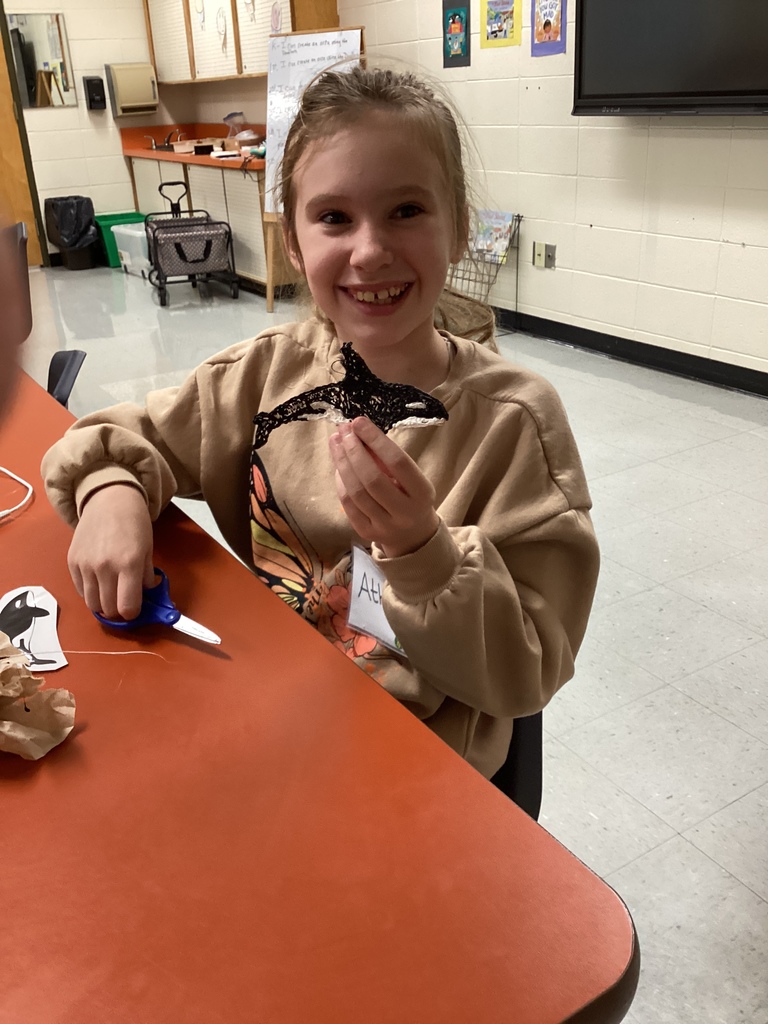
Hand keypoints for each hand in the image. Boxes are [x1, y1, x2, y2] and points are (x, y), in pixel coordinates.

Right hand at [67, 484, 154, 619]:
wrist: (109, 499)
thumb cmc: (134, 523)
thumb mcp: (148, 549)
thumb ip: (146, 576)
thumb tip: (145, 596)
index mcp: (129, 564)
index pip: (127, 606)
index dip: (133, 612)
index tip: (135, 608)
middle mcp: (105, 567)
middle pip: (108, 609)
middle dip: (118, 610)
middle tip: (123, 600)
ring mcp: (86, 565)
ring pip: (92, 603)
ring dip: (103, 604)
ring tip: (111, 593)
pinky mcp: (72, 562)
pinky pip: (80, 590)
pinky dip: (90, 592)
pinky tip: (99, 582)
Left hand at [329, 417, 439, 558]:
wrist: (414, 535)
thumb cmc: (412, 496)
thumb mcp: (412, 478)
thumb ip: (389, 459)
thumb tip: (358, 431)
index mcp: (422, 494)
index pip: (397, 462)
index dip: (376, 440)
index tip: (359, 422)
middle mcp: (404, 513)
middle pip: (372, 478)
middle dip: (354, 450)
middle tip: (343, 430)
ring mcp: (384, 526)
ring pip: (356, 492)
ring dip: (342, 463)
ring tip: (336, 442)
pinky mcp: (366, 533)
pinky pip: (347, 504)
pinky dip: (340, 482)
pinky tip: (338, 465)